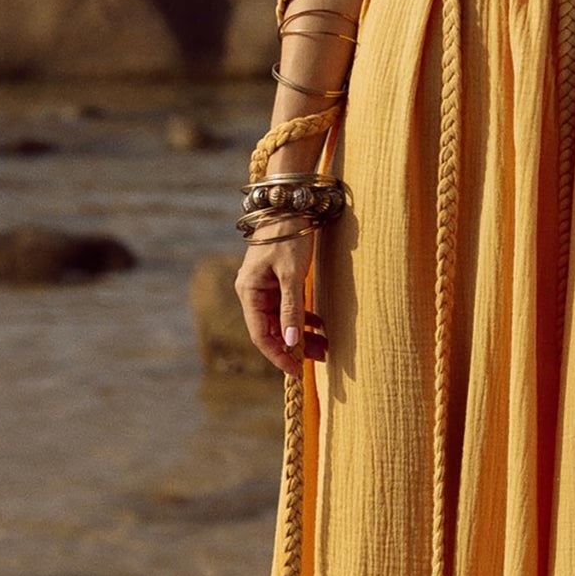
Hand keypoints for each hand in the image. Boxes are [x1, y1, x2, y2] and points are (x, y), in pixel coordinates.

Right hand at [234, 228, 328, 379]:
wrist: (291, 204)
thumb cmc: (289, 235)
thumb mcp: (292, 273)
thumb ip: (292, 308)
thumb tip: (292, 343)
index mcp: (249, 291)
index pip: (261, 335)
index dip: (279, 355)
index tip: (297, 371)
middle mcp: (253, 291)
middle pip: (272, 330)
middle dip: (295, 346)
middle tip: (321, 359)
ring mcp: (265, 286)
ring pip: (282, 320)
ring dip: (302, 334)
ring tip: (325, 348)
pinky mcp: (278, 279)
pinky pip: (288, 306)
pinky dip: (304, 317)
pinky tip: (320, 326)